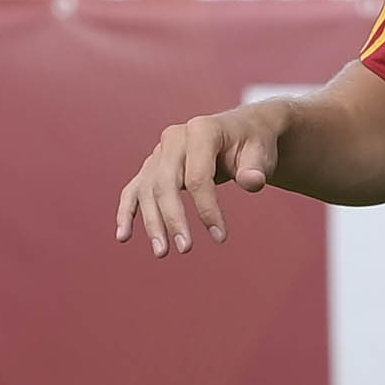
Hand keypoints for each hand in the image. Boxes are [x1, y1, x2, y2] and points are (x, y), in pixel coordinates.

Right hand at [116, 105, 281, 255]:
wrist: (241, 132)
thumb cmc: (253, 145)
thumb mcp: (262, 153)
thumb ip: (256, 169)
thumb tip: (253, 182)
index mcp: (202, 130)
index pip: (197, 176)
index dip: (207, 208)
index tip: (220, 237)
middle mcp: (174, 138)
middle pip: (165, 183)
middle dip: (173, 219)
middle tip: (185, 249)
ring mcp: (160, 152)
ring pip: (147, 190)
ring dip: (151, 222)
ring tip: (162, 253)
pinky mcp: (153, 166)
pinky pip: (134, 189)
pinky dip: (127, 212)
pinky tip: (123, 236)